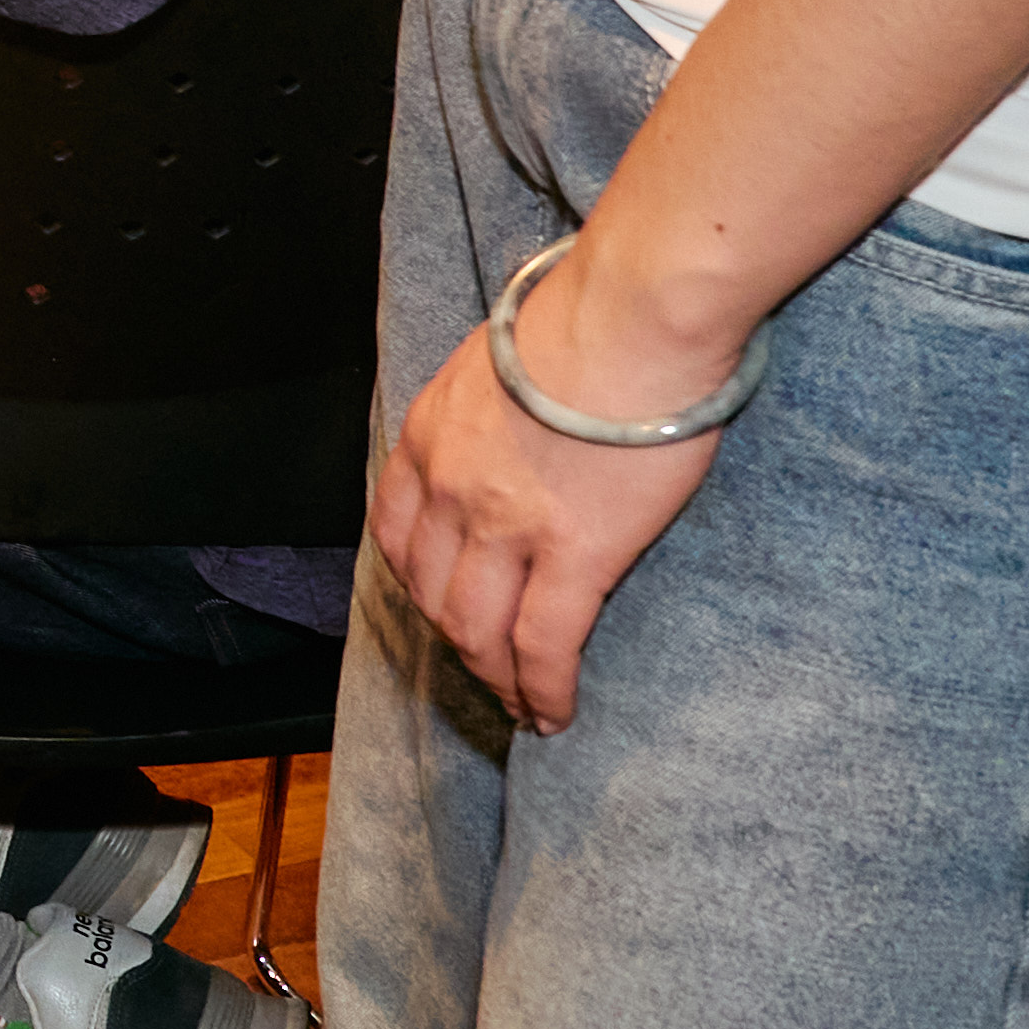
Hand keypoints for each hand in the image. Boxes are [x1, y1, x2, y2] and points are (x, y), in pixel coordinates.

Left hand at [362, 273, 739, 734]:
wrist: (633, 314)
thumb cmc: (587, 319)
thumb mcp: (497, 358)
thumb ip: (488, 409)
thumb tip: (513, 433)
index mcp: (429, 435)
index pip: (396, 533)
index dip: (416, 584)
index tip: (441, 608)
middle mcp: (450, 487)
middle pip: (433, 592)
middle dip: (456, 643)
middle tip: (487, 670)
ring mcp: (505, 525)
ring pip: (479, 631)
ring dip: (497, 679)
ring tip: (523, 706)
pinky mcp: (573, 553)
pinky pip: (544, 646)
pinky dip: (544, 691)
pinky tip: (556, 714)